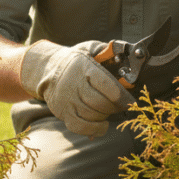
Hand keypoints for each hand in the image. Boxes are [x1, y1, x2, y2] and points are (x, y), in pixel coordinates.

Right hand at [20, 40, 136, 136]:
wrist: (47, 69)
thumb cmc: (75, 61)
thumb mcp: (89, 48)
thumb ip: (106, 51)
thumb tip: (124, 54)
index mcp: (83, 67)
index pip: (105, 84)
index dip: (121, 95)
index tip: (131, 101)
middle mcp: (73, 84)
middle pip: (100, 103)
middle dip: (115, 107)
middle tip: (121, 105)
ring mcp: (67, 101)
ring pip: (92, 116)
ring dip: (105, 116)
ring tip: (109, 110)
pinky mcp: (62, 113)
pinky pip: (80, 127)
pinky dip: (94, 129)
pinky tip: (102, 125)